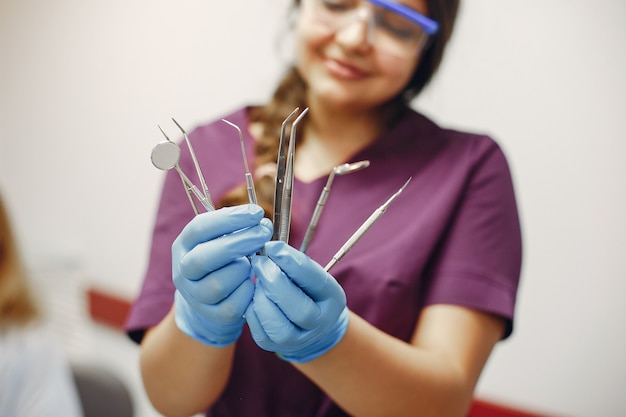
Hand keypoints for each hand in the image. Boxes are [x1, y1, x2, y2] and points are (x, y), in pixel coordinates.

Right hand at [172, 204, 272, 346]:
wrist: (211, 299)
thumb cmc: (222, 259)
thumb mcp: (220, 239)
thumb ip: (236, 228)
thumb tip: (261, 222)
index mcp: (184, 245)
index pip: (199, 228)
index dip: (230, 219)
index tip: (256, 213)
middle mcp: (183, 271)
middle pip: (205, 257)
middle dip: (240, 242)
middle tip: (264, 232)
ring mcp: (194, 295)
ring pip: (218, 284)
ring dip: (243, 270)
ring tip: (253, 264)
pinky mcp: (211, 315)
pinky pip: (232, 306)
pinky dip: (247, 292)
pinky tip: (252, 282)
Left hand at [246, 241, 348, 362]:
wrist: (306, 320)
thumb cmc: (306, 288)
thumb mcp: (309, 272)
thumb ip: (295, 262)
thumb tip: (271, 249)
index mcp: (333, 299)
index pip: (315, 281)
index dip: (291, 262)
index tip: (273, 246)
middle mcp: (320, 324)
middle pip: (299, 310)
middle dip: (275, 282)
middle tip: (260, 262)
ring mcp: (298, 340)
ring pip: (278, 326)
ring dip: (263, 299)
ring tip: (258, 281)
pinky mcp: (275, 347)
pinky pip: (260, 332)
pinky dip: (254, 311)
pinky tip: (255, 297)